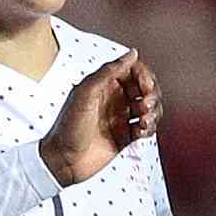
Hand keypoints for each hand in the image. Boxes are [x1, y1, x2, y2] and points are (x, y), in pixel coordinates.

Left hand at [39, 52, 157, 185]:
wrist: (63, 161)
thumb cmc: (68, 127)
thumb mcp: (86, 93)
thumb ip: (108, 70)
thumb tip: (132, 53)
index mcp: (103, 84)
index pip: (133, 70)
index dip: (144, 75)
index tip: (145, 86)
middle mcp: (114, 98)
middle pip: (145, 88)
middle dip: (151, 95)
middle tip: (144, 106)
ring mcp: (121, 117)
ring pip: (149, 108)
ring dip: (153, 113)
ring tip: (143, 122)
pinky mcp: (126, 136)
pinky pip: (147, 127)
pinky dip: (149, 128)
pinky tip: (141, 131)